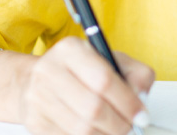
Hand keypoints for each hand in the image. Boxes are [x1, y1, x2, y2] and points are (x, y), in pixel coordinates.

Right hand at [20, 37, 155, 134]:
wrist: (40, 81)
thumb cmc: (81, 72)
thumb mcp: (112, 61)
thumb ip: (136, 73)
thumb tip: (141, 97)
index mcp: (70, 50)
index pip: (104, 80)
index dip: (128, 102)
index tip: (141, 115)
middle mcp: (49, 71)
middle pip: (93, 108)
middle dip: (119, 124)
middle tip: (130, 127)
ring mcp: (38, 98)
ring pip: (81, 129)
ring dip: (106, 134)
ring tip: (115, 129)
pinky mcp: (35, 122)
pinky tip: (96, 131)